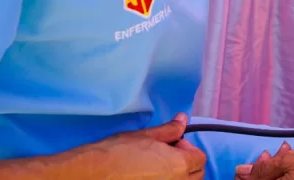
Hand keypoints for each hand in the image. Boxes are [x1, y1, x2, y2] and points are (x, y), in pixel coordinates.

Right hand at [81, 113, 205, 178]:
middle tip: (165, 156)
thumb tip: (183, 119)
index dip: (188, 149)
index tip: (173, 144)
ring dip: (178, 176)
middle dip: (187, 164)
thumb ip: (169, 129)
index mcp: (179, 165)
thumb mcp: (146, 135)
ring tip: (157, 169)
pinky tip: (148, 177)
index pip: (200, 158)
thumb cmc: (118, 152)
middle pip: (196, 175)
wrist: (93, 174)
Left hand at [237, 143, 293, 179]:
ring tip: (285, 152)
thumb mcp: (288, 161)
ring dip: (274, 170)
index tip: (244, 166)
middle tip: (269, 154)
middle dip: (262, 171)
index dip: (246, 177)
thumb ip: (263, 169)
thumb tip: (241, 172)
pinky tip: (291, 161)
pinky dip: (287, 174)